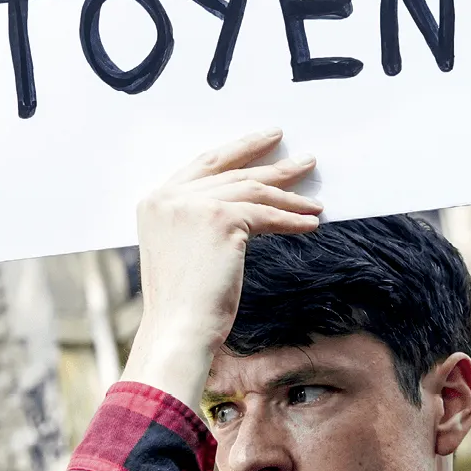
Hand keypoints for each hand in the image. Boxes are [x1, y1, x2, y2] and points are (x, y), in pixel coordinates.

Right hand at [122, 130, 320, 412]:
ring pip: (253, 191)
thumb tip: (248, 206)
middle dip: (272, 164)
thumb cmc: (183, 303)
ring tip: (315, 201)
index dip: (238, 150)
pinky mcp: (220, 220)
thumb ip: (199, 220)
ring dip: (290, 196)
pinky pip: (265, 214)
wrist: (178, 330)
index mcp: (155, 201)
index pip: (205, 165)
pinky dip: (291, 219)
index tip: (265, 141)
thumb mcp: (183, 249)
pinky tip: (310, 223)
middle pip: (233, 171)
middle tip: (303, 160)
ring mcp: (194, 205)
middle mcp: (170, 197)